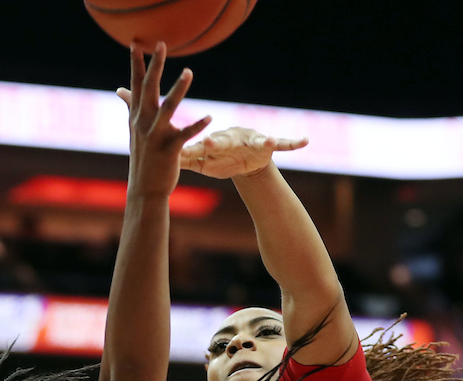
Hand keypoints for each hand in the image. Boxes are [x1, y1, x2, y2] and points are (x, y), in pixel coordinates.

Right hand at [116, 42, 210, 197]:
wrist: (145, 189)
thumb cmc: (143, 158)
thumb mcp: (134, 130)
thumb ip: (131, 106)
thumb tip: (120, 89)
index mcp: (137, 116)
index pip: (136, 84)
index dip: (136, 63)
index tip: (136, 43)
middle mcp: (143, 123)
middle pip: (149, 89)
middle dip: (155, 66)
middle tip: (161, 45)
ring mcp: (155, 136)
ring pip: (168, 108)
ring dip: (178, 89)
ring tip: (188, 71)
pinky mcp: (169, 150)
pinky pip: (185, 135)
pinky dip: (197, 126)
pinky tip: (210, 117)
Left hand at [180, 126, 307, 178]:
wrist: (242, 160)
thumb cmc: (219, 158)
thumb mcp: (201, 160)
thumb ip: (182, 156)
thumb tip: (157, 155)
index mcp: (217, 142)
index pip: (208, 144)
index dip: (205, 145)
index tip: (199, 145)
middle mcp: (234, 138)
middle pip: (228, 141)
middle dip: (222, 142)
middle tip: (214, 142)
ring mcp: (253, 142)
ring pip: (259, 140)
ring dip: (264, 141)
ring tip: (268, 142)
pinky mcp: (268, 146)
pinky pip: (283, 143)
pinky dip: (293, 142)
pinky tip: (305, 140)